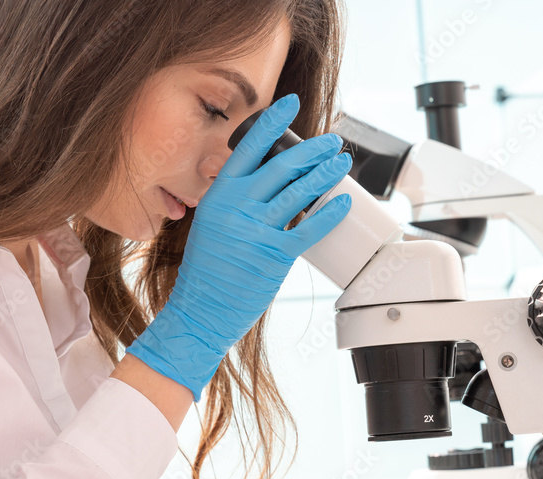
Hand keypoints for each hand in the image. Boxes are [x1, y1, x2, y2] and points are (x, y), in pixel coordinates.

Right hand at [126, 94, 352, 400]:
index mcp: (218, 196)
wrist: (200, 311)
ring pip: (299, 191)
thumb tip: (260, 180)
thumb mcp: (210, 225)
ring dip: (325, 173)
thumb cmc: (205, 272)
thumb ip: (232, 201)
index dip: (271, 123)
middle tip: (331, 141)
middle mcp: (237, 208)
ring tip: (342, 161)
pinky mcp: (274, 256)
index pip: (248, 148)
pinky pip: (308, 227)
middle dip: (312, 149)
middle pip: (282, 165)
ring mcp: (256, 231)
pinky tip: (342, 200)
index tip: (289, 104)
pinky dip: (328, 211)